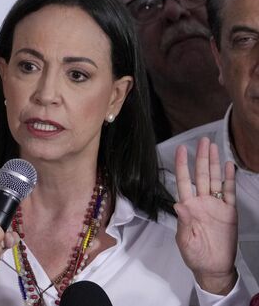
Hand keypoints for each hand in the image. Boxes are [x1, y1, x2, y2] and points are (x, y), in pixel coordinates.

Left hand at [174, 137, 237, 294]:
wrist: (213, 267)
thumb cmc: (195, 255)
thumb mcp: (185, 239)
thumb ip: (183, 222)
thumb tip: (179, 205)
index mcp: (188, 207)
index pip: (183, 181)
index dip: (182, 165)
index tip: (181, 149)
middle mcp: (201, 202)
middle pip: (201, 175)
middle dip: (201, 157)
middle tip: (202, 140)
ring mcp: (216, 205)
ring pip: (215, 179)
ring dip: (214, 163)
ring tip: (213, 146)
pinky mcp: (229, 211)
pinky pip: (229, 192)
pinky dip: (229, 179)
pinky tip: (229, 166)